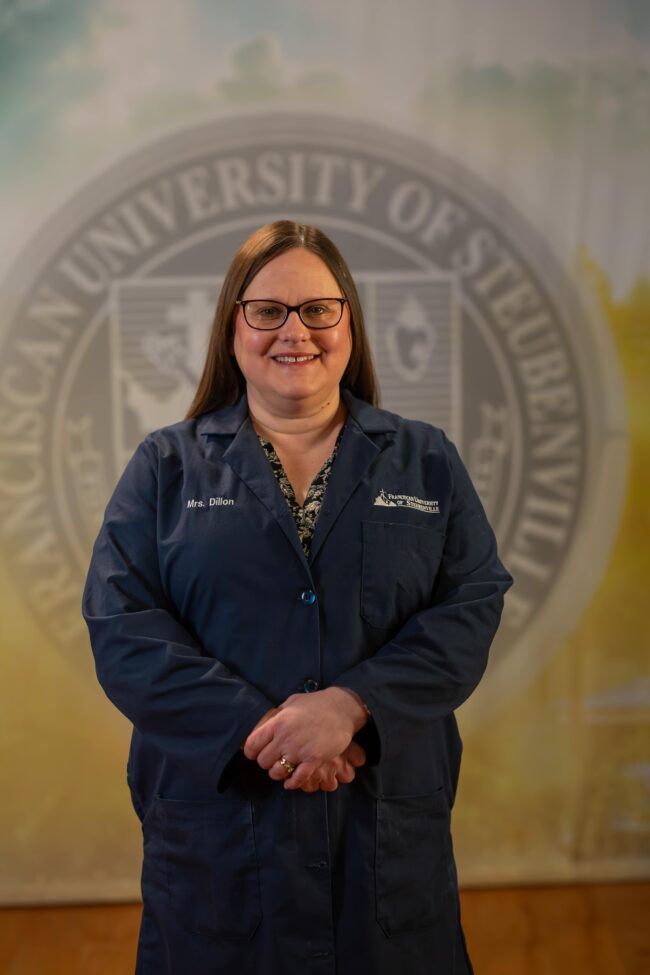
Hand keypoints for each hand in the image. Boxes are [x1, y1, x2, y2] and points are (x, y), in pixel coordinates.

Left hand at [243, 687, 367, 790]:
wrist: (342, 708)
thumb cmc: (316, 704)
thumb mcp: (291, 703)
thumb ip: (276, 716)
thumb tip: (262, 726)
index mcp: (278, 722)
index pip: (252, 745)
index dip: (252, 751)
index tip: (257, 752)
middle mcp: (285, 737)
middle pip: (263, 762)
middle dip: (267, 762)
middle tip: (274, 759)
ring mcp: (300, 749)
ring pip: (277, 773)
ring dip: (279, 773)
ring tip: (284, 768)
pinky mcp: (314, 759)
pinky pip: (297, 779)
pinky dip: (292, 783)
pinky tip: (292, 781)